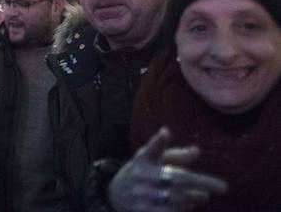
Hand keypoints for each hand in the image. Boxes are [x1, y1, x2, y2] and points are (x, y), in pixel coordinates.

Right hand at [107, 128, 227, 211]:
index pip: (151, 149)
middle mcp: (141, 176)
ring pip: (176, 199)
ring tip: (203, 196)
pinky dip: (182, 210)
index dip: (158, 141)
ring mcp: (142, 196)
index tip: (165, 132)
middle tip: (222, 187)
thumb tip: (198, 151)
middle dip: (201, 182)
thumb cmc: (140, 172)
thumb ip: (174, 155)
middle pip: (175, 179)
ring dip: (194, 198)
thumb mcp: (151, 159)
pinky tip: (189, 207)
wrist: (114, 194)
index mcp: (143, 160)